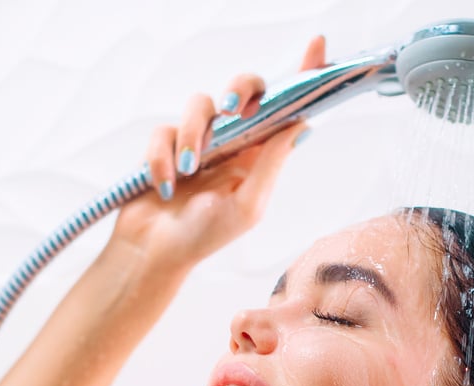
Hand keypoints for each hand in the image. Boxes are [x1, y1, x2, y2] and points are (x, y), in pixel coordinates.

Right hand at [110, 36, 327, 270]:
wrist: (155, 253)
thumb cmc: (204, 236)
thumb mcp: (248, 206)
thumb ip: (271, 163)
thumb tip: (299, 123)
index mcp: (259, 155)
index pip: (284, 108)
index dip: (302, 76)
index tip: (318, 46)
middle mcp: (231, 141)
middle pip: (243, 88)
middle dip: (239, 90)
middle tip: (232, 111)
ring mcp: (197, 139)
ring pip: (199, 104)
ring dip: (192, 136)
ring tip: (189, 172)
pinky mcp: (164, 143)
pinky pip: (163, 131)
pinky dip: (161, 159)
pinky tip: (164, 185)